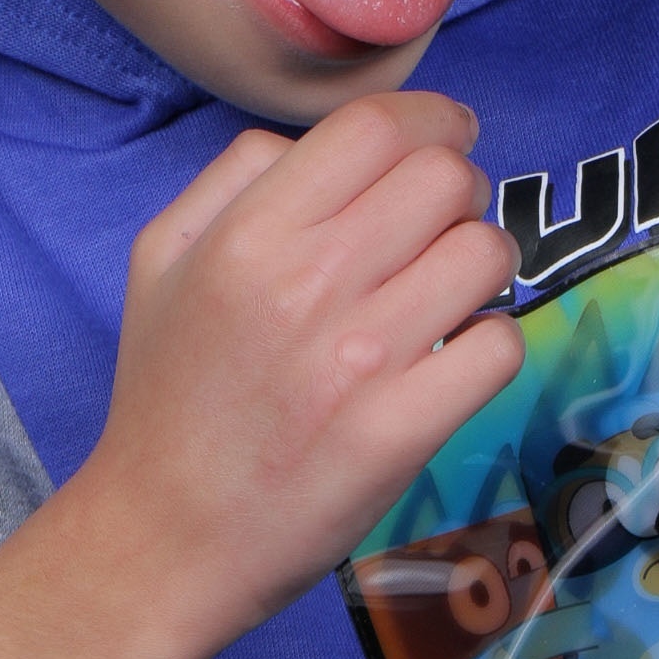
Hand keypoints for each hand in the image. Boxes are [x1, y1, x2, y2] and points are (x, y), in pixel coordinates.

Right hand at [0, 92, 519, 658]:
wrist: (163, 538)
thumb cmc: (168, 394)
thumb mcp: (162, 257)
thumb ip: (234, 176)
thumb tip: (318, 142)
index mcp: (249, 233)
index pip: (377, 126)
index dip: (432, 120)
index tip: (445, 139)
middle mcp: (308, 283)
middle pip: (445, 179)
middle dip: (459, 192)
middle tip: (437, 230)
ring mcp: (362, 360)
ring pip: (485, 255)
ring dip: (479, 268)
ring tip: (443, 298)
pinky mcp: (402, 431)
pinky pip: (497, 346)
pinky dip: (487, 346)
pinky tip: (448, 362)